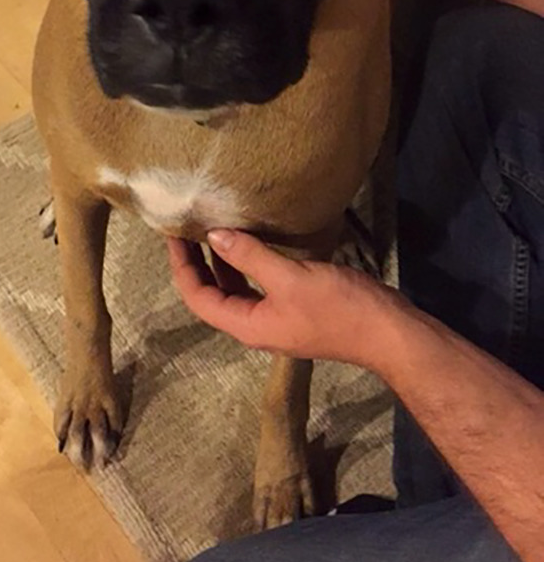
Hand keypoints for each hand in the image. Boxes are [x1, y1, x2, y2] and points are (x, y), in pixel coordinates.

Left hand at [167, 229, 400, 366]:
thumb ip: (250, 257)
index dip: (182, 267)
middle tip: (186, 228)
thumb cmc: (337, 307)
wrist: (388, 332)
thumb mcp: (290, 278)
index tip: (173, 235)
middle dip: (196, 263)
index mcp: (246, 324)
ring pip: (235, 289)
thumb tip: (213, 236)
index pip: (198, 298)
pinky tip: (250, 240)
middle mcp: (255, 325)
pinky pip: (257, 285)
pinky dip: (246, 263)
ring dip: (220, 262)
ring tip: (211, 229)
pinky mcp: (293, 307)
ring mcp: (275, 318)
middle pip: (212, 295)